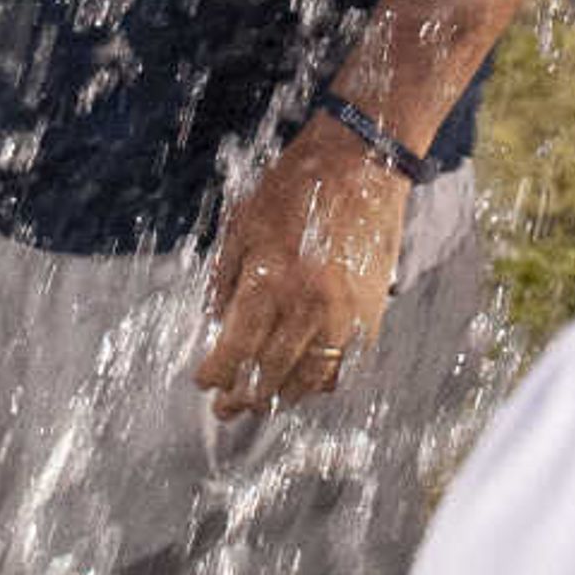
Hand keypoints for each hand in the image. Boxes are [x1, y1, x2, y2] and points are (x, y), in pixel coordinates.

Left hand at [195, 121, 411, 418]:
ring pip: (310, 379)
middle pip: (270, 373)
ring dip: (282, 396)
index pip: (236, 349)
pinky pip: (345, 365)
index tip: (203, 383)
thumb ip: (225, 280)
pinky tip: (304, 383)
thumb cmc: (294, 188)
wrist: (360, 164)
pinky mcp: (371, 314)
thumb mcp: (242, 226)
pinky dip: (322, 381)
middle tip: (226, 409)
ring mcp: (345, 315)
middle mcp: (309, 307)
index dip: (216, 373)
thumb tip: (214, 323)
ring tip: (261, 402)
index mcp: (270, 283)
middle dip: (243, 397)